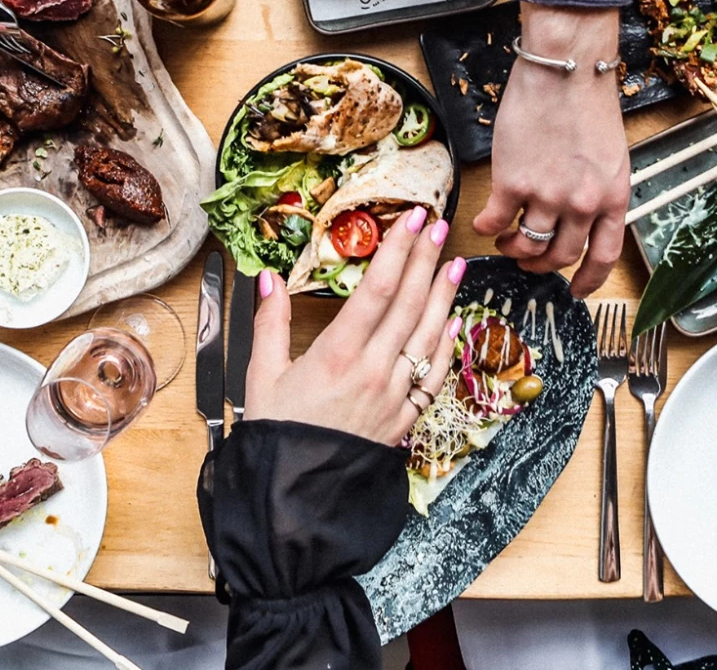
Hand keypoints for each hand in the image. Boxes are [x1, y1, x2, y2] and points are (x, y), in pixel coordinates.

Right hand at [245, 207, 463, 444]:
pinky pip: (434, 376)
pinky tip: (453, 323)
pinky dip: (447, 346)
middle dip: (425, 260)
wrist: (298, 495)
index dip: (398, 251)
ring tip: (455, 264)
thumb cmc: (278, 436)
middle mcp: (372, 371)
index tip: (413, 221)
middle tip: (440, 226)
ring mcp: (394, 395)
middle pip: (408, 304)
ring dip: (444, 296)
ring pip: (428, 336)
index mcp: (336, 355)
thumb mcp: (262, 376)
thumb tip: (269, 279)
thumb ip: (270, 323)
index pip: (377, 290)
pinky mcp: (403, 418)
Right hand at [475, 5, 630, 296]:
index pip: (604, 256)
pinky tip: (484, 222)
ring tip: (505, 240)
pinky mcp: (513, 183)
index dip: (588, 281)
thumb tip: (579, 215)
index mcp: (613, 197)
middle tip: (528, 260)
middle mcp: (583, 204)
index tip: (575, 291)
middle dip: (541, 265)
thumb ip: (597, 188)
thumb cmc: (586, 100)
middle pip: (560, 256)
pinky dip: (487, 227)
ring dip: (513, 249)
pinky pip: (495, 222)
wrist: (565, 68)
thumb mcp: (609, 154)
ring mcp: (547, 196)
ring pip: (527, 245)